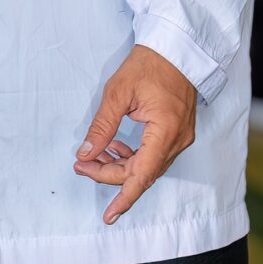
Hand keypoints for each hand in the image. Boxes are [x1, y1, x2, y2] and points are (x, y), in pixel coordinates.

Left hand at [73, 44, 197, 223]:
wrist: (176, 48)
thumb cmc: (148, 63)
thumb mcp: (118, 92)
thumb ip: (102, 126)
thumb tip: (85, 153)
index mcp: (165, 131)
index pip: (142, 175)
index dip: (124, 198)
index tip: (109, 215)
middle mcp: (177, 139)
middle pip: (142, 173)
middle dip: (110, 173)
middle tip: (81, 165)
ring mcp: (181, 137)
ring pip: (148, 166)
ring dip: (121, 165)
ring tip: (94, 156)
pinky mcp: (178, 132)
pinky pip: (155, 155)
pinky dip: (134, 156)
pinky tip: (115, 146)